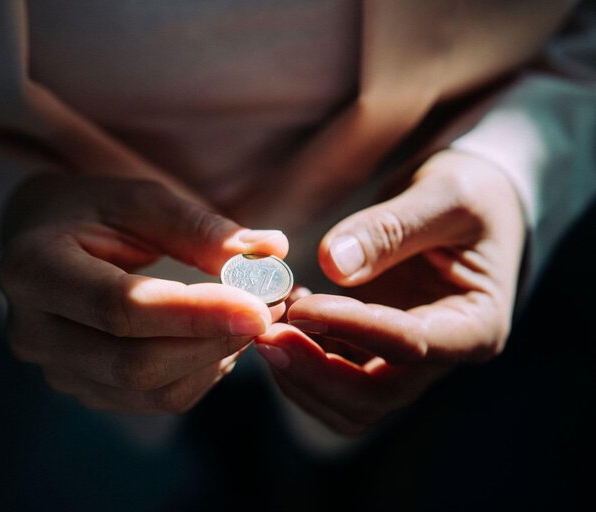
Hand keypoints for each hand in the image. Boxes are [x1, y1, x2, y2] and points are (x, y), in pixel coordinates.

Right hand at [0, 173, 287, 413]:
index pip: (121, 306)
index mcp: (33, 269)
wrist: (47, 241)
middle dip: (214, 340)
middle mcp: (34, 331)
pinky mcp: (87, 388)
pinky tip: (221, 337)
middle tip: (270, 309)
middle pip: (136, 363)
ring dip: (216, 358)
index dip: (195, 312)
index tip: (259, 305)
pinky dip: (202, 371)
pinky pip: (157, 399)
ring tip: (252, 317)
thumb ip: (200, 228)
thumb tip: (271, 251)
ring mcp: (58, 369)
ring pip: (152, 390)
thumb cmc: (94, 211)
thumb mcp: (140, 200)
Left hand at [255, 150, 524, 433]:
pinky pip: (332, 375)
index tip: (300, 307)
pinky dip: (300, 356)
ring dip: (300, 372)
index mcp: (475, 326)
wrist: (468, 205)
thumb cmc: (469, 193)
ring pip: (345, 401)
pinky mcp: (374, 351)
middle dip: (314, 372)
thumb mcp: (444, 194)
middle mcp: (441, 357)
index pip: (410, 346)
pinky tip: (286, 310)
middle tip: (265, 334)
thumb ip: (391, 228)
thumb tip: (332, 265)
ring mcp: (405, 361)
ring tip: (268, 321)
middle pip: (372, 397)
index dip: (351, 329)